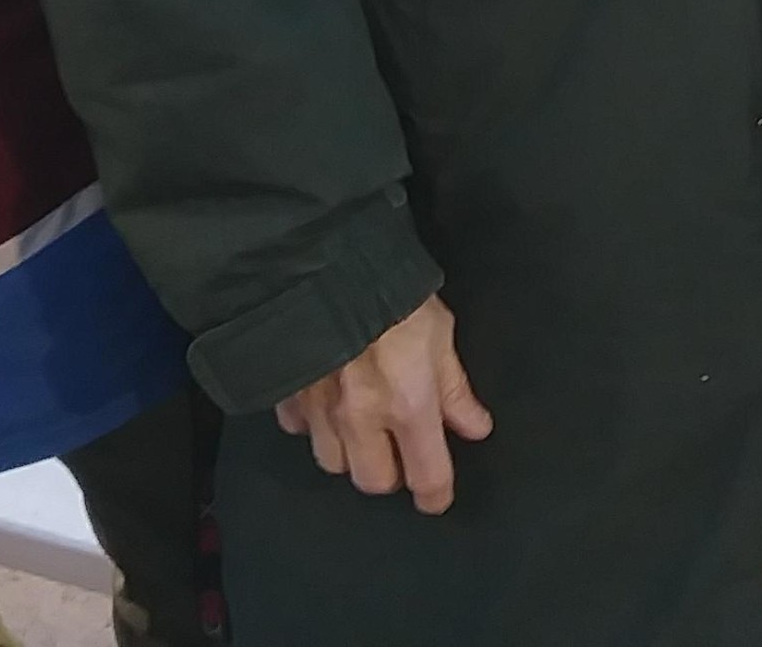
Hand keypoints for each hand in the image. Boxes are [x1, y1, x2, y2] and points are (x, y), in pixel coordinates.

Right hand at [276, 296, 490, 513]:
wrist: (326, 265)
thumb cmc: (392, 294)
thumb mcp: (440, 333)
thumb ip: (455, 388)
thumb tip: (474, 427)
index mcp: (408, 406)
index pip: (426, 476)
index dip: (435, 494)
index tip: (437, 496)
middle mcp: (362, 420)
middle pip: (373, 481)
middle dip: (389, 472)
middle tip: (398, 450)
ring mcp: (320, 411)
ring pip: (332, 463)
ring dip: (350, 452)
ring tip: (361, 426)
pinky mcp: (287, 394)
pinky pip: (297, 430)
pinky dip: (312, 424)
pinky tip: (324, 402)